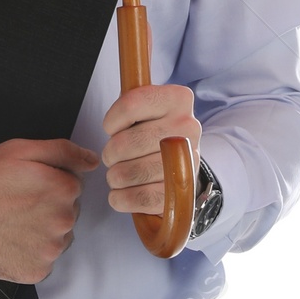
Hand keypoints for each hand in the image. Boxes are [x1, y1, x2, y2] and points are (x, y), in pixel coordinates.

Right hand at [0, 138, 99, 282]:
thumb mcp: (20, 150)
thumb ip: (63, 151)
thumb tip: (93, 160)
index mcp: (64, 189)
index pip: (73, 183)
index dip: (49, 180)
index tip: (26, 183)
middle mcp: (64, 221)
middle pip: (68, 209)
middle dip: (48, 204)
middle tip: (17, 201)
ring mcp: (50, 250)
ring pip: (58, 235)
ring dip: (42, 229)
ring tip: (12, 220)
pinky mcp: (36, 271)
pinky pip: (44, 258)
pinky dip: (31, 251)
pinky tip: (11, 239)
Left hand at [100, 84, 200, 215]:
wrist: (182, 160)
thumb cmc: (153, 130)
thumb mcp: (145, 109)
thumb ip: (129, 103)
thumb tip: (112, 113)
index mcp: (177, 99)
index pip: (131, 105)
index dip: (112, 121)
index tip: (111, 128)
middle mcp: (188, 126)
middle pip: (128, 142)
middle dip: (110, 153)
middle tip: (111, 157)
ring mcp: (189, 158)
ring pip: (133, 171)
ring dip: (115, 177)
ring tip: (116, 175)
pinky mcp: (183, 189)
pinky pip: (144, 197)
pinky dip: (123, 199)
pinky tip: (119, 195)